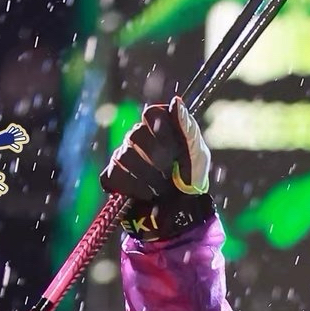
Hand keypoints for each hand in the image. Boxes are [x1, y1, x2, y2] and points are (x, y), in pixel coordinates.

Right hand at [100, 97, 213, 239]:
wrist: (183, 208)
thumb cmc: (192, 177)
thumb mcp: (197, 152)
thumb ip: (187, 127)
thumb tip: (175, 102)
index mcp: (158, 125)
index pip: (151, 114)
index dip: (163, 133)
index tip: (175, 150)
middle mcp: (137, 136)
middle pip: (136, 136)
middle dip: (157, 161)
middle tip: (170, 174)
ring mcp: (122, 155)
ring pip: (124, 157)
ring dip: (147, 178)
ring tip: (160, 189)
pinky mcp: (114, 176)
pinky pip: (112, 176)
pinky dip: (131, 188)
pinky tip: (146, 195)